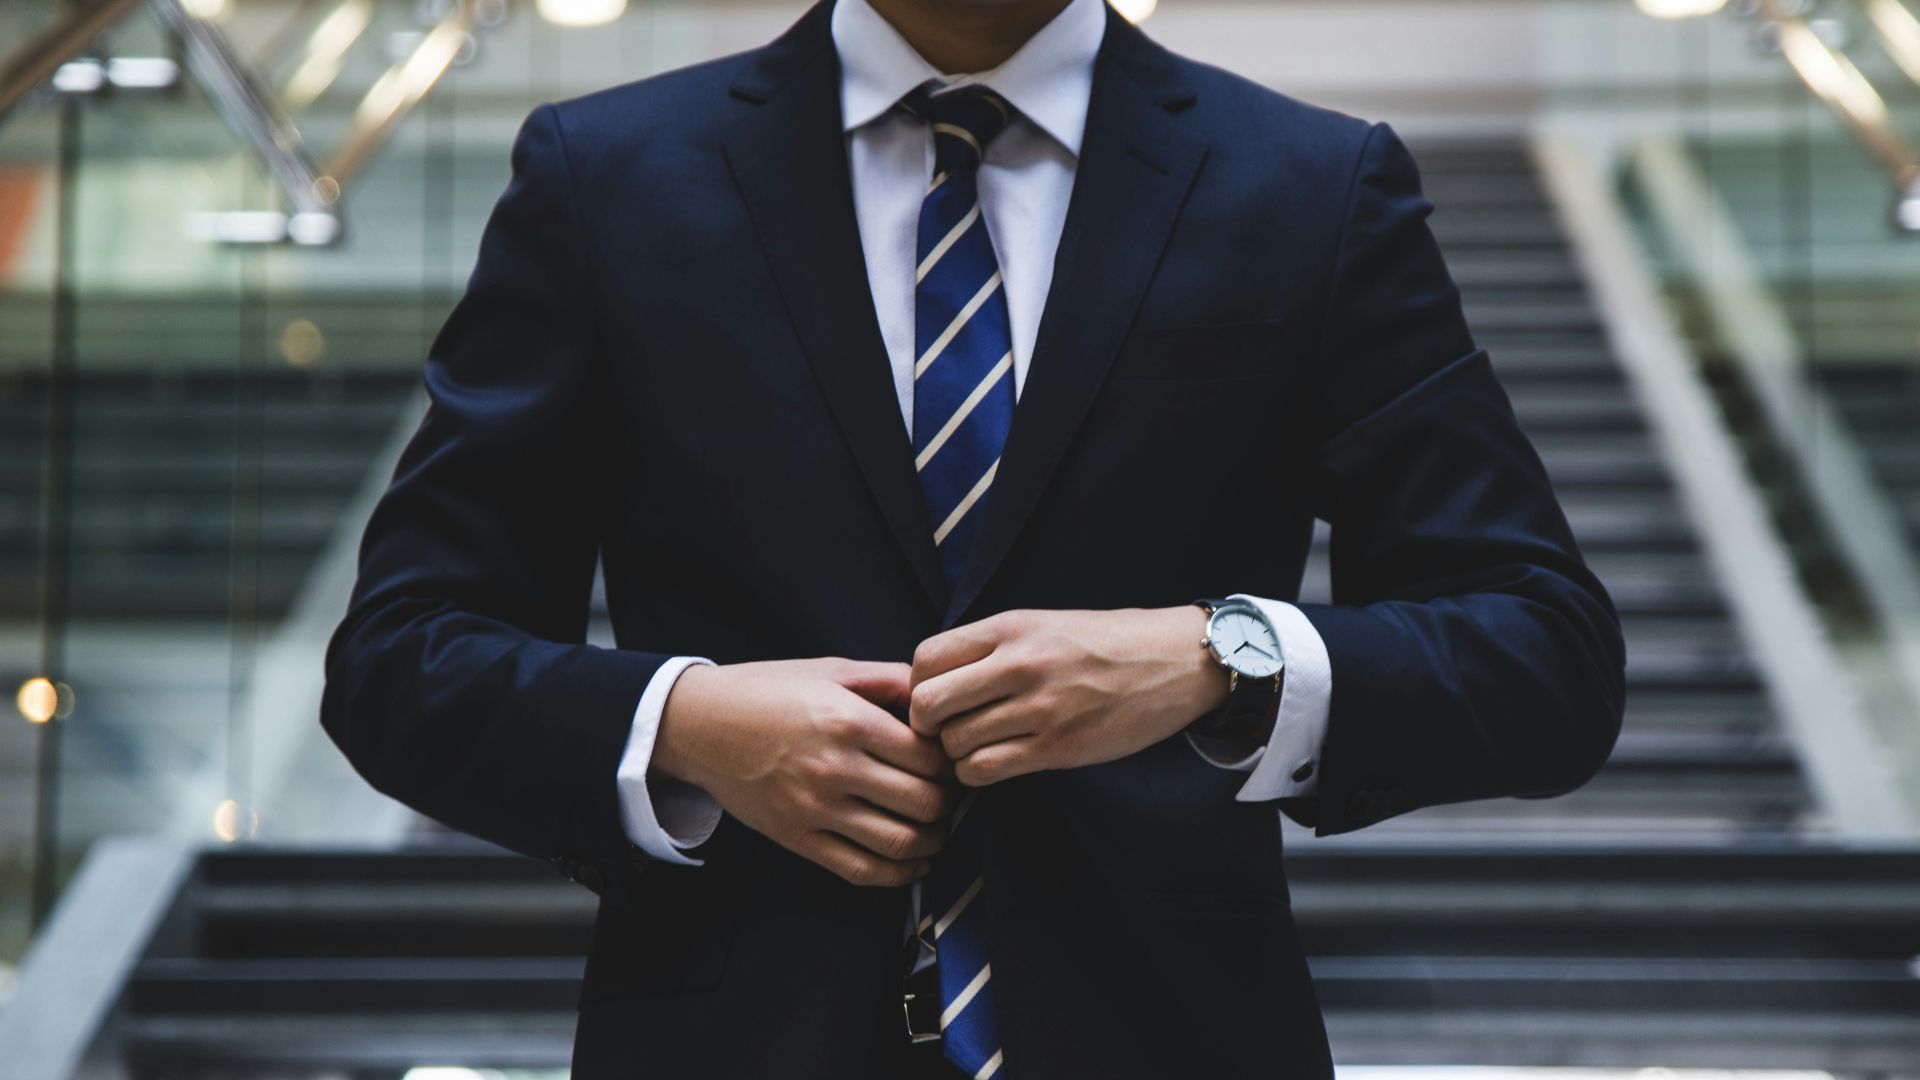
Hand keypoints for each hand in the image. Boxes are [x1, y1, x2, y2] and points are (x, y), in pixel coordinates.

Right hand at [652, 657, 959, 885]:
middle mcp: (835, 768)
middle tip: (951, 795)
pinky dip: (899, 874)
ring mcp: (815, 809)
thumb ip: (889, 680)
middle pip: (924, 803)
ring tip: (938, 829)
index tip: (952, 760)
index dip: (952, 762)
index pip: (929, 757)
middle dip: (948, 803)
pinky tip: (914, 862)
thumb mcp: (831, 670)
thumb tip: (938, 694)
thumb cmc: (769, 691)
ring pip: (900, 843)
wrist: (700, 725)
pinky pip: (861, 870)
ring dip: (933, 842)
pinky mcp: (797, 838)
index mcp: (849, 721)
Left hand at [908, 607, 1228, 786]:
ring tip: (976, 747)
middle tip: (945, 730)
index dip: (917, 685)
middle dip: (927, 725)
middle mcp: (1019, 664)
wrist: (1174, 661)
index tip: (936, 698)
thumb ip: (991, 647)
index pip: (925, 658)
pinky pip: (985, 769)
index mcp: (1011, 627)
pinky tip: (994, 763)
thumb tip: (933, 679)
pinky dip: (977, 773)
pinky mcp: (1058, 747)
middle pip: (928, 704)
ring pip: (954, 744)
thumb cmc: (1104, 643)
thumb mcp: (1043, 624)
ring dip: (955, 753)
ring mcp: (1040, 708)